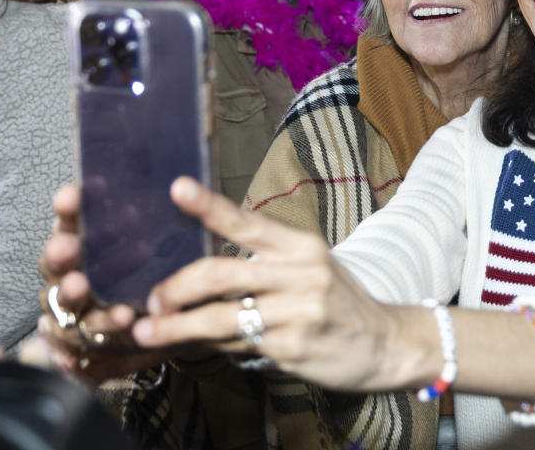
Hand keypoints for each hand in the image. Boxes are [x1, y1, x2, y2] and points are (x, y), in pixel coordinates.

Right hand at [37, 186, 165, 382]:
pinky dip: (102, 327)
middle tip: (67, 247)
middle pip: (56, 263)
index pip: (68, 222)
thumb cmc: (152, 266)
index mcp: (81, 241)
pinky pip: (84, 336)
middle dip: (60, 254)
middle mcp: (69, 273)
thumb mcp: (154, 238)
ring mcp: (73, 309)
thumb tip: (155, 184)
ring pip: (65, 302)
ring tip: (82, 285)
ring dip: (73, 294)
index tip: (70, 196)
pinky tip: (121, 318)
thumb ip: (146, 215)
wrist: (164, 316)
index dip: (66, 210)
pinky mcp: (86, 339)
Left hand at [130, 177, 417, 392]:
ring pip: (220, 316)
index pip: (247, 222)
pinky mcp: (292, 347)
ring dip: (178, 326)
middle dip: (177, 288)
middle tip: (152, 300)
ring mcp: (297, 312)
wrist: (385, 343)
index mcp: (300, 246)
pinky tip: (195, 347)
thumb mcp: (311, 268)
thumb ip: (265, 264)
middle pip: (220, 274)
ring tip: (148, 331)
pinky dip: (210, 346)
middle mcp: (300, 273)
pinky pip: (236, 344)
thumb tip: (207, 273)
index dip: (209, 206)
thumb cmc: (339, 302)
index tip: (177, 188)